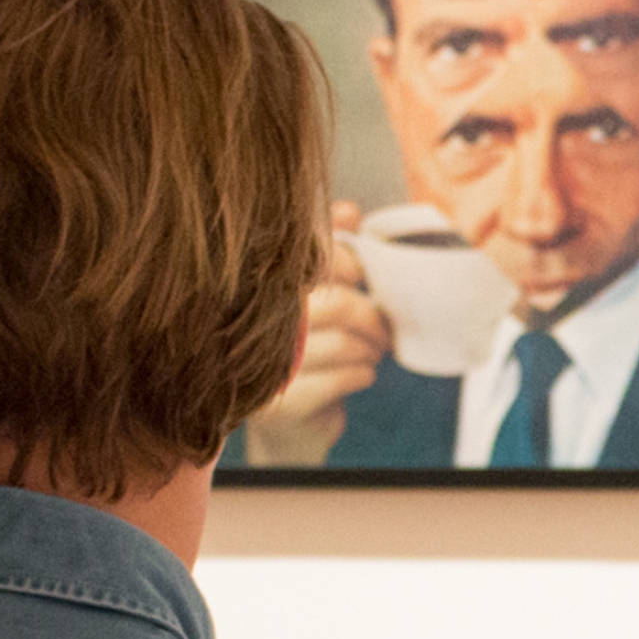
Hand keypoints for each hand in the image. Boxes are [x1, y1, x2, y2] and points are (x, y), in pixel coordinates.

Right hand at [243, 202, 392, 464]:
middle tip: (383, 327)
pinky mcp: (281, 405)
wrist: (288, 427)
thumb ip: (329, 253)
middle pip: (335, 304)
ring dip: (370, 349)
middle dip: (370, 316)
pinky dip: (362, 374)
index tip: (365, 279)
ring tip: (372, 352)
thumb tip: (347, 211)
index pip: (315, 262)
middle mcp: (255, 327)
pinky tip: (361, 374)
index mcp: (260, 291)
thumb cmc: (304, 353)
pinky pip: (341, 378)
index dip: (350, 266)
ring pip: (343, 343)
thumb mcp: (318, 299)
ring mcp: (264, 368)